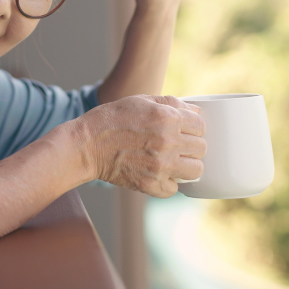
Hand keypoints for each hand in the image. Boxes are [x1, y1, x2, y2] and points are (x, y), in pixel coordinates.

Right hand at [77, 95, 205, 197]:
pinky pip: (174, 188)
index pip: (201, 126)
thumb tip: (196, 111)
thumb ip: (172, 104)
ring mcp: (161, 165)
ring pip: (196, 170)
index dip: (194, 127)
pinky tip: (158, 173)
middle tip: (177, 146)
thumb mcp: (142, 101)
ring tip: (173, 161)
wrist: (87, 144)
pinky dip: (168, 183)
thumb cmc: (113, 119)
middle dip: (192, 146)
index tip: (185, 130)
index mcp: (168, 118)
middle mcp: (168, 141)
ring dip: (187, 166)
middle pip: (202, 148)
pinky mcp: (151, 184)